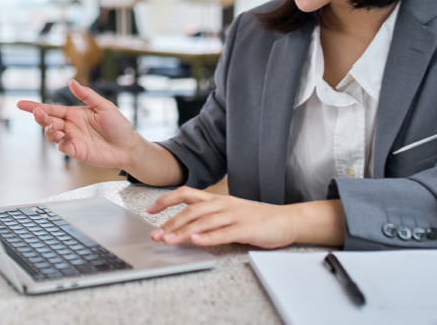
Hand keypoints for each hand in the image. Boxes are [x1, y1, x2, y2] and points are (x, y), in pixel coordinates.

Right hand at [16, 80, 139, 168]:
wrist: (128, 146)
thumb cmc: (118, 125)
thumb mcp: (104, 106)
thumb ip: (87, 95)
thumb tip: (71, 82)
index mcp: (74, 114)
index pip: (51, 109)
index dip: (35, 106)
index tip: (21, 104)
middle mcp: (70, 126)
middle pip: (48, 121)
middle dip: (40, 117)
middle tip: (37, 113)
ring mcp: (72, 140)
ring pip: (52, 135)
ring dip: (49, 129)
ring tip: (52, 125)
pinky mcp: (77, 152)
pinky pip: (63, 147)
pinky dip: (62, 141)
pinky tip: (68, 136)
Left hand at [147, 187, 296, 248]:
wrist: (285, 221)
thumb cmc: (255, 219)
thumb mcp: (228, 213)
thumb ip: (208, 217)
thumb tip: (184, 227)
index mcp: (217, 200)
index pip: (186, 194)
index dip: (166, 200)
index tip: (150, 209)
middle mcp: (223, 204)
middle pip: (191, 210)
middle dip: (170, 223)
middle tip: (156, 235)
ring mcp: (234, 215)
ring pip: (203, 221)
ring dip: (184, 232)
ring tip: (169, 240)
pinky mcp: (246, 228)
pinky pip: (224, 233)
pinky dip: (208, 237)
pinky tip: (196, 241)